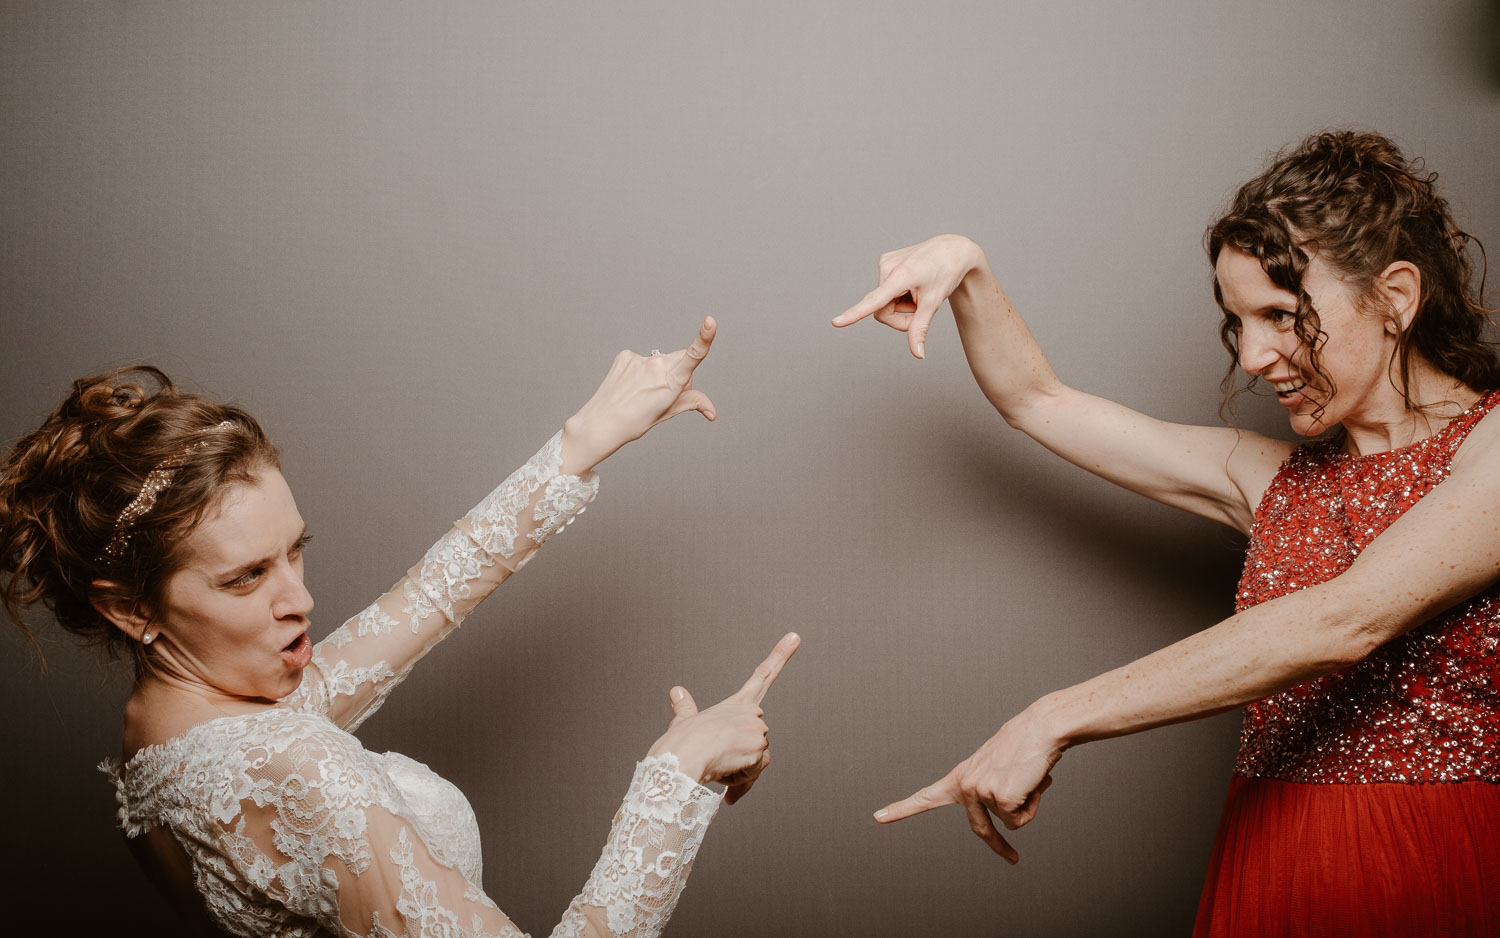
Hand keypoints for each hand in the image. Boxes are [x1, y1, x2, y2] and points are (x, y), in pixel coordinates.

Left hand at [561, 317, 717, 473]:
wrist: (603, 422)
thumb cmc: (636, 421)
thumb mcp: (668, 412)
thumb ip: (693, 403)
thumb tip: (712, 413)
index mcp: (671, 382)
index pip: (692, 356)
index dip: (704, 337)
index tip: (710, 321)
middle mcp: (656, 366)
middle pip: (679, 359)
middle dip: (678, 372)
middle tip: (663, 394)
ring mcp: (640, 359)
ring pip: (660, 360)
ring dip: (658, 372)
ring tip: (643, 392)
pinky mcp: (626, 355)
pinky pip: (642, 360)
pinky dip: (641, 370)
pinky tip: (631, 384)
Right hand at [648, 631, 800, 804]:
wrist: (680, 760)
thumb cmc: (679, 745)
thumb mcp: (683, 723)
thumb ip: (686, 710)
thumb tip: (677, 692)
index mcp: (734, 704)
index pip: (762, 676)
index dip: (780, 655)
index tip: (795, 637)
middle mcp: (750, 714)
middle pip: (758, 742)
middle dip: (743, 758)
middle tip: (719, 761)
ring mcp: (757, 730)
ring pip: (757, 761)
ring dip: (739, 772)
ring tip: (716, 766)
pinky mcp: (759, 749)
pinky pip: (753, 774)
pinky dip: (739, 783)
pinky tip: (722, 773)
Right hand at [831, 235, 985, 358]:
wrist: (953, 249)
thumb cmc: (946, 272)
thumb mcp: (934, 303)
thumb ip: (920, 329)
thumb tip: (918, 354)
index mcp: (902, 276)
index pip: (874, 301)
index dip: (854, 315)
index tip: (836, 323)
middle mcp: (888, 267)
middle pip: (882, 310)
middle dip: (899, 317)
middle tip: (920, 311)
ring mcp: (885, 263)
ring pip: (883, 302)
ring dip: (901, 304)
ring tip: (918, 292)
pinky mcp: (886, 261)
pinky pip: (886, 290)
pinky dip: (900, 294)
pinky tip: (913, 283)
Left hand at [874, 710, 1060, 863]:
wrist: (1041, 728)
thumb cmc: (1025, 747)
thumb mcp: (999, 771)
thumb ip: (995, 792)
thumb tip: (1012, 816)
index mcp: (961, 777)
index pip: (926, 796)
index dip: (901, 809)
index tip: (877, 817)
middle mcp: (965, 785)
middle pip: (982, 830)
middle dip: (1000, 848)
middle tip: (1013, 860)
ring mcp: (980, 791)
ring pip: (1011, 823)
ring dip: (1026, 804)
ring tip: (1027, 776)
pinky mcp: (1000, 797)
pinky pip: (1020, 820)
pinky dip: (1032, 804)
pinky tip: (1032, 781)